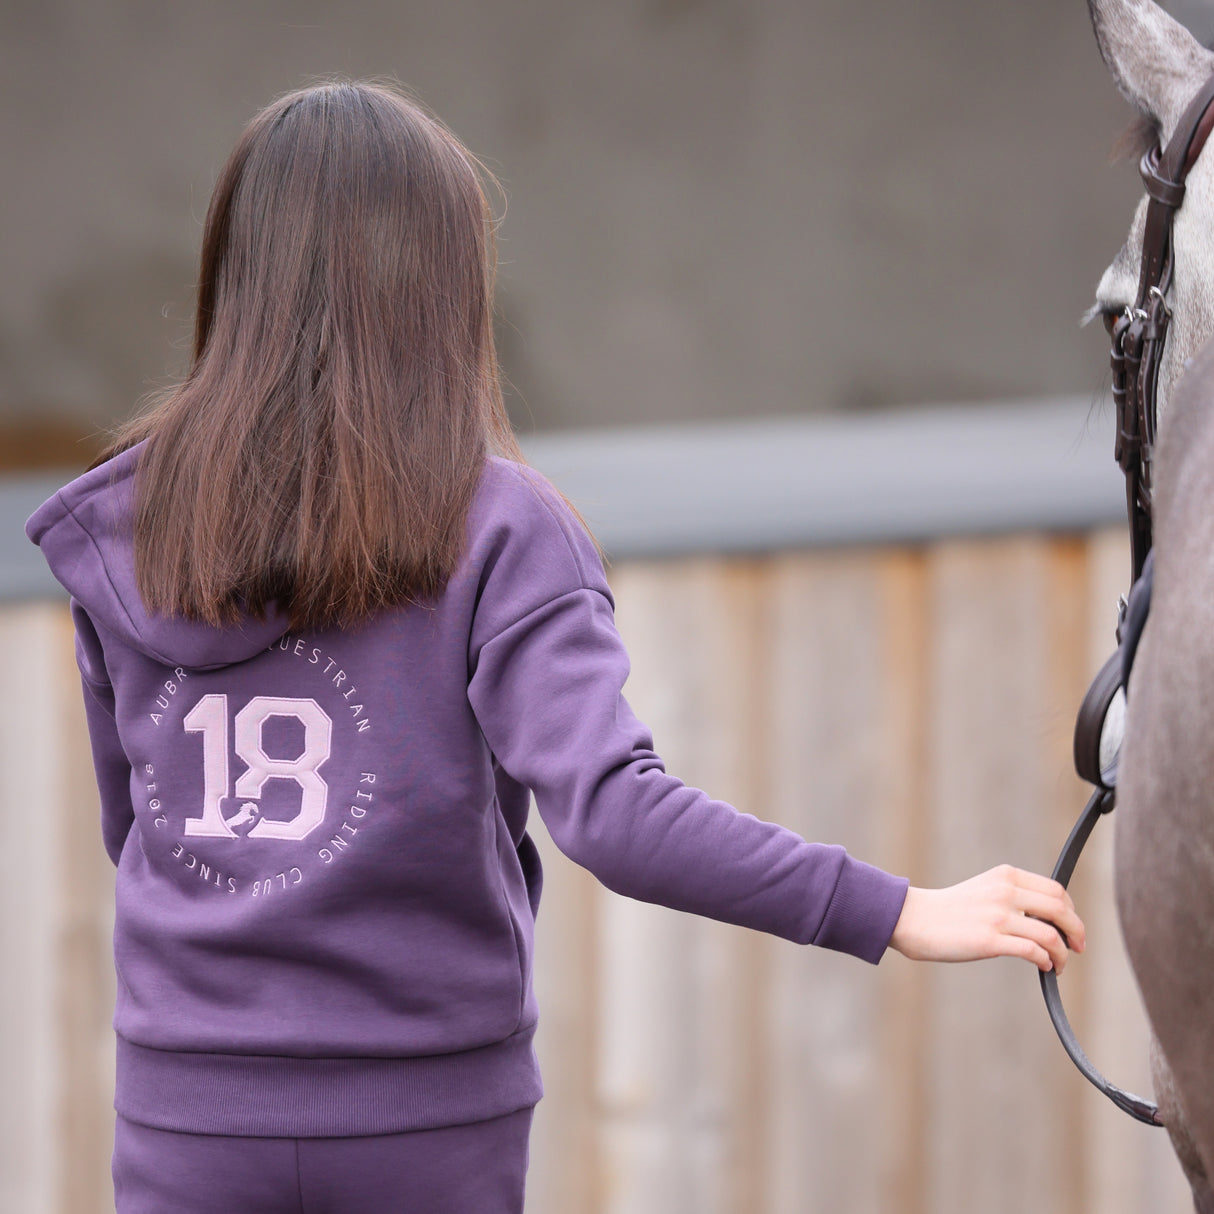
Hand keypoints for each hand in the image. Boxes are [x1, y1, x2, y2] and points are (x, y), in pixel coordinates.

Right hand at [888, 865, 1085, 972]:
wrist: (915, 919)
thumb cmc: (950, 910)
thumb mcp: (984, 889)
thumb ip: (1013, 896)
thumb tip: (1047, 919)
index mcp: (1005, 876)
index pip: (1055, 890)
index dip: (1071, 911)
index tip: (1072, 928)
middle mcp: (1005, 892)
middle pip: (1060, 909)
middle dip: (1076, 931)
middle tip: (1078, 948)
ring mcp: (997, 916)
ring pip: (1051, 934)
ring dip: (1063, 954)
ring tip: (1059, 965)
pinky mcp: (989, 941)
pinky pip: (1033, 951)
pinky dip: (1046, 961)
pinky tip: (1044, 967)